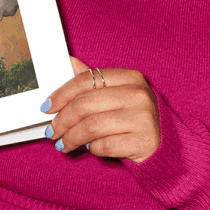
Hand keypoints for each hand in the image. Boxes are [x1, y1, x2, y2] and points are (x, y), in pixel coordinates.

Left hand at [42, 56, 160, 161]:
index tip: (46, 107)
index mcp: (130, 77)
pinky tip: (88, 148)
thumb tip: (69, 61)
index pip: (86, 80)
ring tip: (62, 144)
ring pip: (91, 127)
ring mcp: (143, 118)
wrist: (163, 144)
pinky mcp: (143, 141)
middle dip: (62, 120)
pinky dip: (91, 148)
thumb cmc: (133, 117)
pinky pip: (104, 145)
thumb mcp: (116, 94)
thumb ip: (93, 80)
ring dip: (71, 138)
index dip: (61, 94)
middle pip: (85, 104)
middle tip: (51, 131)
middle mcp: (138, 94)